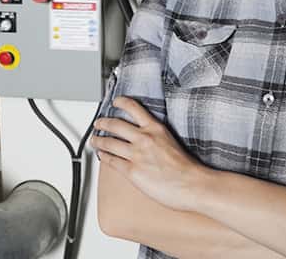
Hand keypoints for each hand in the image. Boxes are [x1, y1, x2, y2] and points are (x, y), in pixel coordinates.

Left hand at [91, 96, 207, 212]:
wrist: (191, 184)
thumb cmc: (187, 168)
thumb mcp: (172, 141)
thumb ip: (157, 137)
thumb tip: (146, 139)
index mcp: (156, 128)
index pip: (134, 108)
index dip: (122, 102)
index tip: (116, 101)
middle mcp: (144, 138)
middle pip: (115, 125)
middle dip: (103, 123)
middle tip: (98, 123)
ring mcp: (136, 154)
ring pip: (109, 143)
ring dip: (98, 140)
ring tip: (95, 140)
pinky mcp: (132, 171)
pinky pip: (111, 161)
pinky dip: (104, 157)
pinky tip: (102, 155)